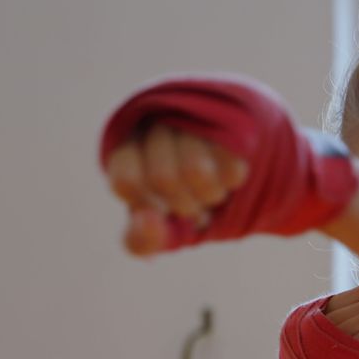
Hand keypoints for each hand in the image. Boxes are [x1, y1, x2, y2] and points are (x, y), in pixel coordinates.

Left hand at [106, 124, 248, 255]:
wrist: (228, 168)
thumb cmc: (182, 201)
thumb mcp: (157, 228)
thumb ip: (141, 240)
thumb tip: (147, 221)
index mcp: (127, 146)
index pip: (127, 179)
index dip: (147, 205)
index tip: (160, 208)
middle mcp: (157, 122)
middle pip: (164, 177)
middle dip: (184, 206)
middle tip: (194, 204)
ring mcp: (195, 118)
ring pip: (196, 171)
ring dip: (210, 195)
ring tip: (212, 192)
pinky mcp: (231, 121)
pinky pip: (230, 167)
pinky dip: (231, 182)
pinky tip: (228, 174)